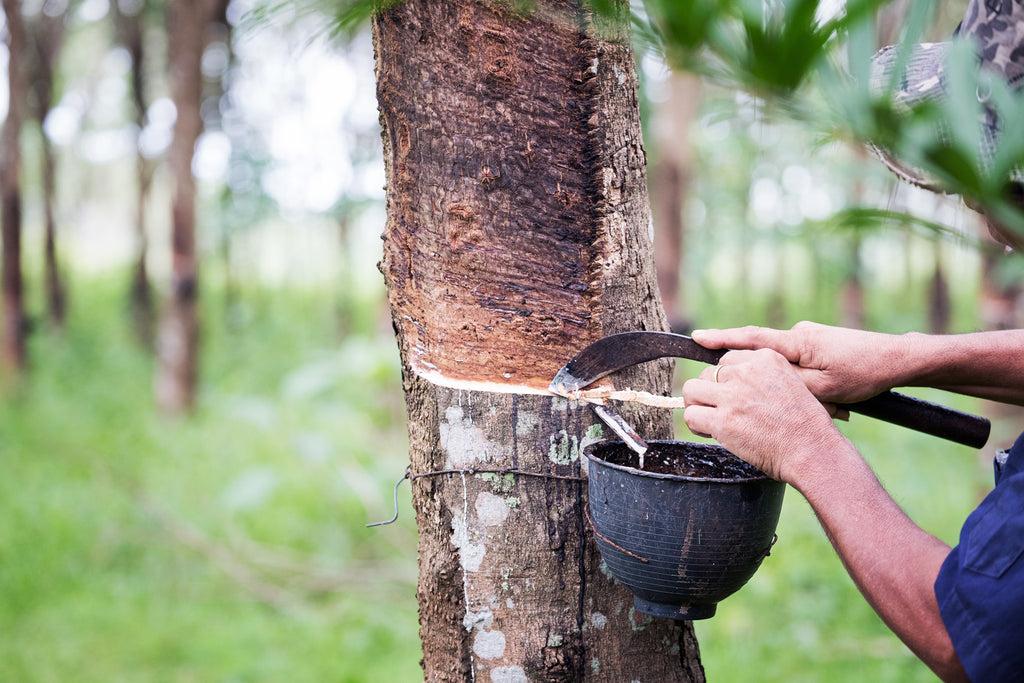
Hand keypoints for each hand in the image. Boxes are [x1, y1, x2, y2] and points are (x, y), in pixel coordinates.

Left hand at [682, 348, 845, 483]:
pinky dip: (696, 425)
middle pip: (707, 373)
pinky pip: (691, 415)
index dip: (726, 381)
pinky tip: (710, 433)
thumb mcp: (791, 383)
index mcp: (766, 358)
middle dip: (711, 393)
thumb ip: (762, 377)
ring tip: (710, 420)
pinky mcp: (723, 420)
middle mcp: (747, 372)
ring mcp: (733, 396)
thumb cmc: (805, 425)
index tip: (734, 397)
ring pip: (692, 390)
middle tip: (722, 412)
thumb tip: (731, 381)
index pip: (727, 360)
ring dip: (698, 405)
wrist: (813, 451)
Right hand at [692, 322, 905, 403]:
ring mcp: (811, 339)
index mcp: (796, 342)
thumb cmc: (862, 375)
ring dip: (798, 389)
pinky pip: (803, 367)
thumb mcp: (821, 387)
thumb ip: (787, 382)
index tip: (695, 337)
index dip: (720, 339)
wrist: (899, 360)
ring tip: (824, 409)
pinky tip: (831, 403)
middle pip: (766, 357)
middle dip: (764, 382)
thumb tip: (758, 381)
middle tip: (769, 401)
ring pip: (787, 367)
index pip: (749, 338)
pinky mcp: (823, 346)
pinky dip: (808, 385)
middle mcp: (799, 335)